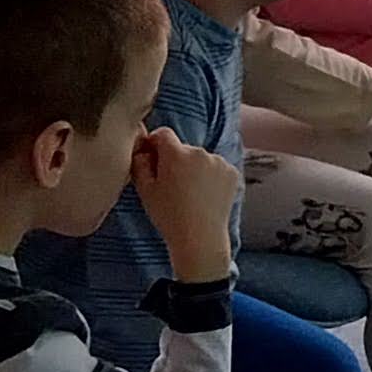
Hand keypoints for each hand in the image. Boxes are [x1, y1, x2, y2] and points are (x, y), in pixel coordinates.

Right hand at [126, 129, 239, 279]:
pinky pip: (216, 168)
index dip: (155, 144)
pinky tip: (204, 195)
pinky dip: (211, 177)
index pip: (163, 133)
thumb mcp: (144, 190)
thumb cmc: (168, 215)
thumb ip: (139, 163)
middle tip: (171, 185)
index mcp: (176, 154)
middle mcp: (200, 152)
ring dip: (194, 168)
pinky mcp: (232, 172)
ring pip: (200, 158)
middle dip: (175, 160)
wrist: (200, 237)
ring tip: (189, 194)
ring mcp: (219, 161)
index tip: (153, 158)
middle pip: (182, 148)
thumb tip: (144, 149)